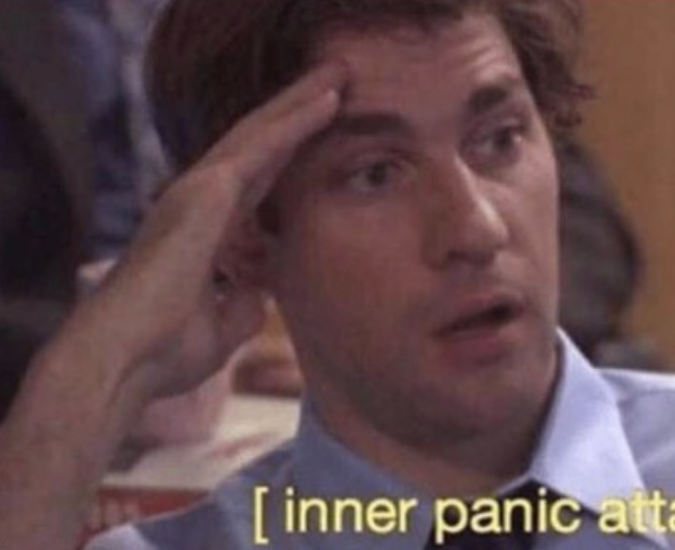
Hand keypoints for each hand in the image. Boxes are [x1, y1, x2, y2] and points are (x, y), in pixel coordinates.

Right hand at [55, 61, 345, 400]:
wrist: (126, 358)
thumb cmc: (163, 351)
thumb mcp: (221, 326)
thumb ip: (241, 303)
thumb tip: (257, 295)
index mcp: (205, 229)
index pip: (257, 181)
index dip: (288, 153)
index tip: (320, 132)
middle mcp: (199, 201)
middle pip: (260, 146)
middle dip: (296, 114)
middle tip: (335, 85)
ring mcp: (199, 190)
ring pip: (261, 133)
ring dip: (300, 103)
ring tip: (338, 76)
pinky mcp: (205, 190)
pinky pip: (261, 145)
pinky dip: (295, 121)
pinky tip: (325, 99)